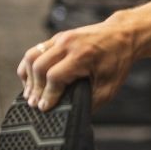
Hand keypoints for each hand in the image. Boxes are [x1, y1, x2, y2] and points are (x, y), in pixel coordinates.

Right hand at [17, 19, 135, 110]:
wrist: (122, 35)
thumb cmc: (118, 62)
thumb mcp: (109, 86)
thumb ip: (91, 101)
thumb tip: (72, 114)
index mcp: (82, 55)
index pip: (55, 77)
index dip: (48, 95)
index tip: (44, 108)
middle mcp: (68, 43)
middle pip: (39, 66)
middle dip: (35, 89)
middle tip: (34, 104)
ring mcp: (60, 38)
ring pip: (32, 56)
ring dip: (28, 77)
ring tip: (30, 94)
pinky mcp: (57, 37)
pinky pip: (35, 50)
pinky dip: (29, 66)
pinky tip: (31, 79)